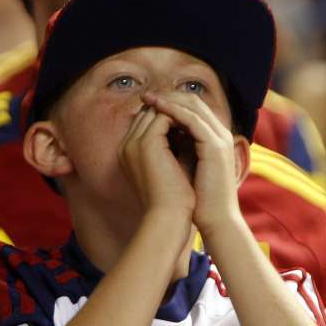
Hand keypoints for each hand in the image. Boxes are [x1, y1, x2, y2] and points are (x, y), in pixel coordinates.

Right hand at [119, 104, 195, 221]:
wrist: (169, 217)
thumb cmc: (174, 199)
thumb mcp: (173, 166)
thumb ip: (176, 145)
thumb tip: (189, 128)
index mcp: (129, 152)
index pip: (147, 122)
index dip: (169, 115)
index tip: (191, 115)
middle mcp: (126, 145)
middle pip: (149, 112)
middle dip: (174, 107)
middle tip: (197, 108)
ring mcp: (133, 143)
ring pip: (156, 110)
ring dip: (178, 108)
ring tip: (199, 112)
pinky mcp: (146, 143)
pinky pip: (163, 115)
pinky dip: (181, 115)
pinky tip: (197, 120)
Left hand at [141, 91, 244, 235]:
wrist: (216, 220)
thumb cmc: (199, 200)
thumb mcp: (186, 166)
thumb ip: (177, 148)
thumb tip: (156, 136)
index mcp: (215, 139)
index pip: (193, 109)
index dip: (170, 103)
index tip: (148, 103)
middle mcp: (220, 135)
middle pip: (193, 102)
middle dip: (168, 96)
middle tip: (146, 95)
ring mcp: (220, 138)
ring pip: (193, 106)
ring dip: (168, 99)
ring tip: (148, 98)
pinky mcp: (215, 146)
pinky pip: (192, 119)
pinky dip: (173, 111)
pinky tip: (157, 110)